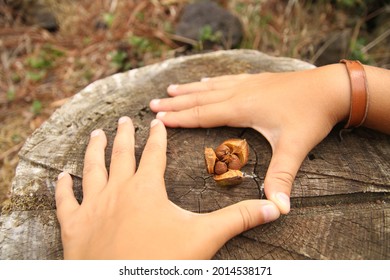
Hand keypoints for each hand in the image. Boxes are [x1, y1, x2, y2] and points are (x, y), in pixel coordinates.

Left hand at [55, 116, 279, 258]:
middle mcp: (117, 190)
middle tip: (122, 120)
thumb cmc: (162, 262)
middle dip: (123, 135)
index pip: (154, 153)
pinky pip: (64, 201)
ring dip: (93, 150)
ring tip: (94, 133)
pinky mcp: (74, 226)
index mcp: (146, 188)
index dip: (156, 136)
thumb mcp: (204, 238)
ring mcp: (92, 207)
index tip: (157, 122)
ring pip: (91, 169)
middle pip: (120, 155)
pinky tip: (60, 176)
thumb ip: (238, 219)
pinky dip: (61, 188)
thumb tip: (273, 207)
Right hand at [149, 64, 350, 213]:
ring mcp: (248, 84)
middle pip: (200, 99)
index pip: (202, 114)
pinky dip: (210, 82)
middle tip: (153, 103)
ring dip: (188, 90)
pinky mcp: (257, 80)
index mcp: (242, 108)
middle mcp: (240, 93)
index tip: (158, 119)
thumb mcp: (295, 148)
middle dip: (175, 103)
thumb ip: (282, 176)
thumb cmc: (311, 116)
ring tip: (171, 89)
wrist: (331, 88)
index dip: (179, 118)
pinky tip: (204, 81)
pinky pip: (226, 80)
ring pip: (210, 86)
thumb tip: (278, 207)